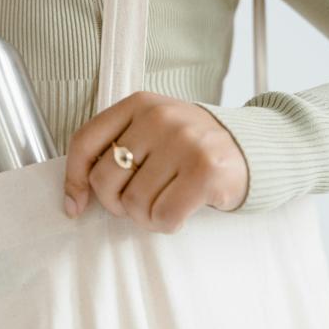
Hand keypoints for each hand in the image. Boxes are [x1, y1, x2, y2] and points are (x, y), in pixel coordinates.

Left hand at [63, 91, 248, 231]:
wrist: (254, 149)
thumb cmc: (192, 147)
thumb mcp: (151, 132)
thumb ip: (116, 150)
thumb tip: (74, 198)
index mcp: (138, 104)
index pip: (85, 142)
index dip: (74, 178)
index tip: (76, 204)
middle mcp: (159, 117)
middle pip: (105, 179)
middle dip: (117, 203)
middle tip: (139, 202)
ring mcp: (183, 141)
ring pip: (134, 203)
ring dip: (146, 216)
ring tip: (166, 203)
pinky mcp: (205, 170)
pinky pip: (164, 216)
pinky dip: (167, 224)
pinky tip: (181, 211)